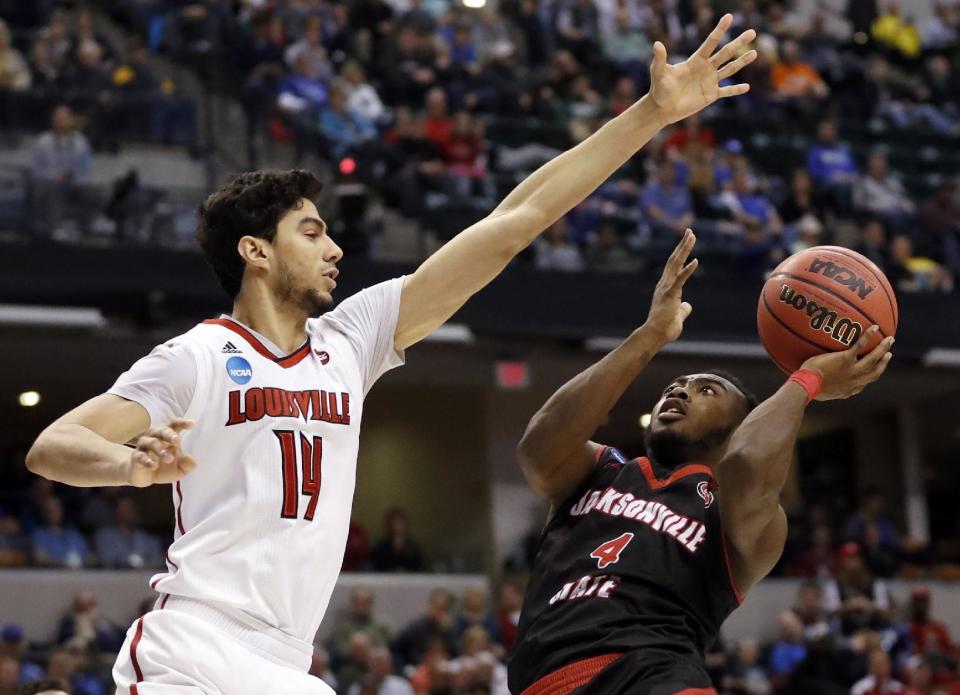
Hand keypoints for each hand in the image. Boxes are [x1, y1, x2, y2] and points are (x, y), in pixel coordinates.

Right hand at [127, 418, 196, 486]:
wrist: (146, 478)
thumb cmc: (165, 468)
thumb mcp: (180, 469)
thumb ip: (187, 465)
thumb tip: (193, 462)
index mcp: (169, 436)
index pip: (175, 425)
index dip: (182, 423)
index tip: (192, 424)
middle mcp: (156, 437)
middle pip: (162, 431)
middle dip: (169, 434)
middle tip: (177, 440)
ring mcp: (144, 446)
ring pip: (151, 442)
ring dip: (160, 449)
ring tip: (169, 459)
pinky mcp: (136, 457)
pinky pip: (140, 456)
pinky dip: (147, 460)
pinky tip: (154, 466)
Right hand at [643, 228, 698, 343]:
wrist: (655, 335)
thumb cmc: (664, 328)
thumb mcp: (678, 316)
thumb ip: (683, 309)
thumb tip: (688, 306)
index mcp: (666, 287)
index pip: (674, 266)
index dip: (681, 252)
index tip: (687, 241)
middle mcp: (664, 284)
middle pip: (674, 260)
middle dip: (683, 245)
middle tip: (689, 231)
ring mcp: (666, 288)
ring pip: (676, 264)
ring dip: (684, 249)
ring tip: (691, 236)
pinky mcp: (670, 295)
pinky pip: (680, 280)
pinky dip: (688, 270)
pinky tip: (695, 261)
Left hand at [648, 14, 756, 124]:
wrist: (662, 108)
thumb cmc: (659, 89)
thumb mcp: (659, 73)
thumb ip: (660, 59)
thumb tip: (657, 44)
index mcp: (695, 60)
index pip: (710, 43)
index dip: (719, 30)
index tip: (729, 17)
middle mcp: (705, 68)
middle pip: (725, 53)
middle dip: (738, 43)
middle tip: (752, 32)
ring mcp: (710, 81)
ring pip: (730, 69)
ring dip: (742, 62)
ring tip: (754, 53)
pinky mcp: (711, 95)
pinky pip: (726, 92)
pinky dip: (736, 90)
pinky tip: (747, 87)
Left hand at [801, 326, 893, 400]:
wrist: (807, 385)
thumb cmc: (807, 388)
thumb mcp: (819, 392)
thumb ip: (823, 387)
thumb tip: (818, 383)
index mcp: (848, 390)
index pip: (864, 383)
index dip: (871, 376)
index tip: (876, 370)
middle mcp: (854, 381)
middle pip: (875, 372)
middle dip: (884, 363)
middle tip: (889, 354)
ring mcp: (852, 370)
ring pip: (873, 358)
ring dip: (883, 349)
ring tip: (890, 339)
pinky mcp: (846, 360)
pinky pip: (860, 346)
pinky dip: (868, 336)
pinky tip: (874, 327)